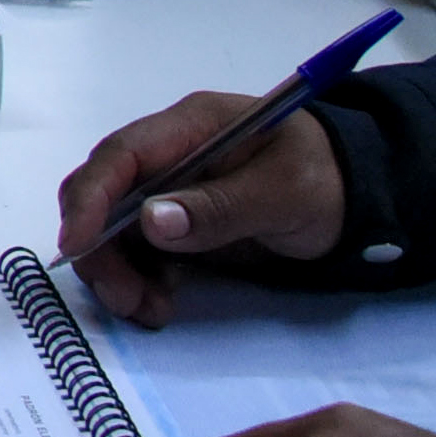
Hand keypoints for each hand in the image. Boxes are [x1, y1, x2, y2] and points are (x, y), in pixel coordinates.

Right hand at [54, 89, 346, 324]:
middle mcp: (168, 154)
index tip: (76, 246)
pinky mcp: (178, 222)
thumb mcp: (286, 193)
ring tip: (150, 309)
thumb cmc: (327, 181)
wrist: (359, 196)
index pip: (120, 155)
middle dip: (99, 248)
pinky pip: (137, 251)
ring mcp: (170, 189)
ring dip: (118, 272)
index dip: (90, 198)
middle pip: (103, 194)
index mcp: (190, 127)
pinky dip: (138, 280)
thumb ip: (220, 207)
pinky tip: (160, 303)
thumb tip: (151, 221)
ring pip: (113, 229)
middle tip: (124, 297)